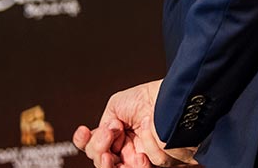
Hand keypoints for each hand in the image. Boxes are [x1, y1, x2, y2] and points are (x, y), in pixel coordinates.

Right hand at [72, 80, 198, 167]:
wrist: (173, 96)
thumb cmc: (150, 97)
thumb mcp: (118, 105)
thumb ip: (104, 122)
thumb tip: (102, 136)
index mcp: (114, 136)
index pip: (93, 146)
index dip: (85, 141)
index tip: (84, 131)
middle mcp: (125, 149)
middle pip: (102, 162)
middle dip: (99, 154)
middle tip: (105, 143)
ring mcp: (139, 157)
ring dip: (116, 160)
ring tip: (117, 151)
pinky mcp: (155, 161)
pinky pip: (144, 166)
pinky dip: (143, 153)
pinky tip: (144, 143)